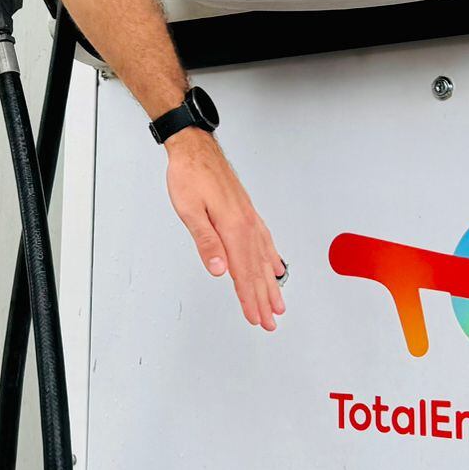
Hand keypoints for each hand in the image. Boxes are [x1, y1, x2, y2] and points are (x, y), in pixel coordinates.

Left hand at [165, 131, 285, 330]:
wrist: (195, 148)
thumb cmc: (189, 175)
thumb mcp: (189, 210)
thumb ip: (206, 241)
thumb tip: (218, 270)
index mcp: (232, 227)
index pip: (242, 272)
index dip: (249, 298)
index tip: (256, 318)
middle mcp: (245, 224)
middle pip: (257, 269)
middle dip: (263, 298)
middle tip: (270, 322)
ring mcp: (248, 217)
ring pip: (264, 258)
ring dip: (271, 283)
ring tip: (278, 302)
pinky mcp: (246, 212)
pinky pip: (264, 240)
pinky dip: (272, 257)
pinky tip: (275, 266)